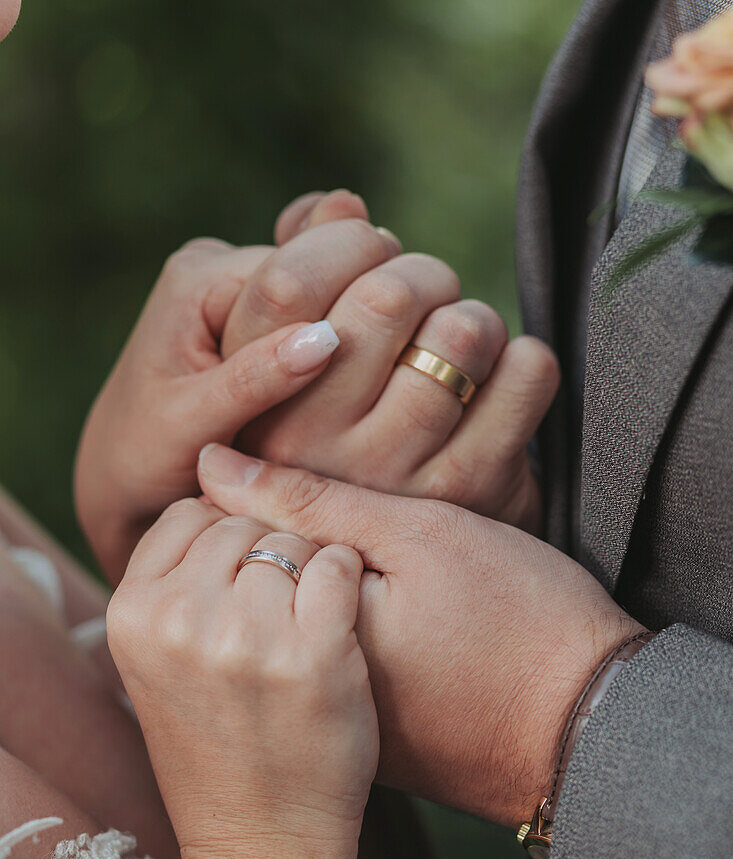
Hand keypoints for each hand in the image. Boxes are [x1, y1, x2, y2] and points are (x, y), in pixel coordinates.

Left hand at [74, 232, 383, 583]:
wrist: (124, 472)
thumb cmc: (145, 458)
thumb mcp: (194, 427)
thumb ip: (254, 380)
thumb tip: (327, 340)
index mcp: (199, 281)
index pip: (299, 263)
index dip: (360, 291)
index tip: (402, 347)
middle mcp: (222, 266)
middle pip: (329, 248)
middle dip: (372, 292)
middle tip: (403, 361)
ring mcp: (246, 282)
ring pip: (341, 268)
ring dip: (372, 307)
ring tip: (395, 367)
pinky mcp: (266, 309)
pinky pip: (333, 296)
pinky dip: (362, 321)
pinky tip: (381, 358)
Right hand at [106, 497, 378, 858]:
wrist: (262, 841)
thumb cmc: (218, 747)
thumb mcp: (159, 662)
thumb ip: (173, 581)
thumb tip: (213, 475)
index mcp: (131, 613)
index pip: (188, 514)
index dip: (226, 538)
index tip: (243, 585)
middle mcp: (180, 617)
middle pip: (242, 522)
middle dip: (269, 553)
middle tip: (278, 614)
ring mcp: (247, 636)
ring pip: (293, 540)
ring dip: (311, 569)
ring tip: (307, 624)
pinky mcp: (314, 654)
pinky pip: (339, 565)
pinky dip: (349, 582)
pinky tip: (342, 622)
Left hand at [197, 445, 641, 828]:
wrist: (589, 731)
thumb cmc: (520, 622)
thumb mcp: (422, 536)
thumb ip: (312, 499)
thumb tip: (213, 461)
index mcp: (296, 639)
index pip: (237, 549)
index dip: (284, 509)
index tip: (344, 510)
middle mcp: (293, 694)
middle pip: (250, 596)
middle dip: (293, 558)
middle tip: (381, 558)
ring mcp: (324, 725)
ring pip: (281, 634)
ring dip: (314, 599)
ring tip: (397, 593)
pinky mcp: (359, 742)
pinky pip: (320, 673)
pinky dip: (342, 642)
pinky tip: (403, 632)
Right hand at [222, 190, 559, 531]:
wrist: (406, 561)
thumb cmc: (342, 435)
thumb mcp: (291, 370)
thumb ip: (299, 275)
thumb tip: (338, 205)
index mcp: (257, 406)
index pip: (286, 279)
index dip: (347, 243)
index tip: (369, 258)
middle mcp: (312, 447)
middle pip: (387, 295)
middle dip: (423, 276)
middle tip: (427, 301)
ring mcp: (394, 473)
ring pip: (463, 330)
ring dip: (475, 322)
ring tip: (460, 351)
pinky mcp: (471, 488)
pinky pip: (525, 371)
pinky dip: (525, 362)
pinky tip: (498, 387)